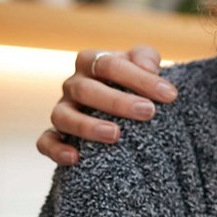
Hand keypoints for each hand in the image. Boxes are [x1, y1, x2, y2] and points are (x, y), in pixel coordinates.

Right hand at [37, 45, 175, 165]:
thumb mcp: (145, 64)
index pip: (110, 65)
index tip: (169, 95)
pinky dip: (56, 149)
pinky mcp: (57, 134)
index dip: (140, 78)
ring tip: (116, 135)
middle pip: (86, 90)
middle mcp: (74, 84)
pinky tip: (75, 158)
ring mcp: (63, 109)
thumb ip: (147, 58)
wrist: (128, 105)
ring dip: (87, 126)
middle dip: (118, 101)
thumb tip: (148, 67)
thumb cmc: (136, 82)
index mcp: (92, 62)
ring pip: (63, 116)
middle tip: (148, 112)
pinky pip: (46, 141)